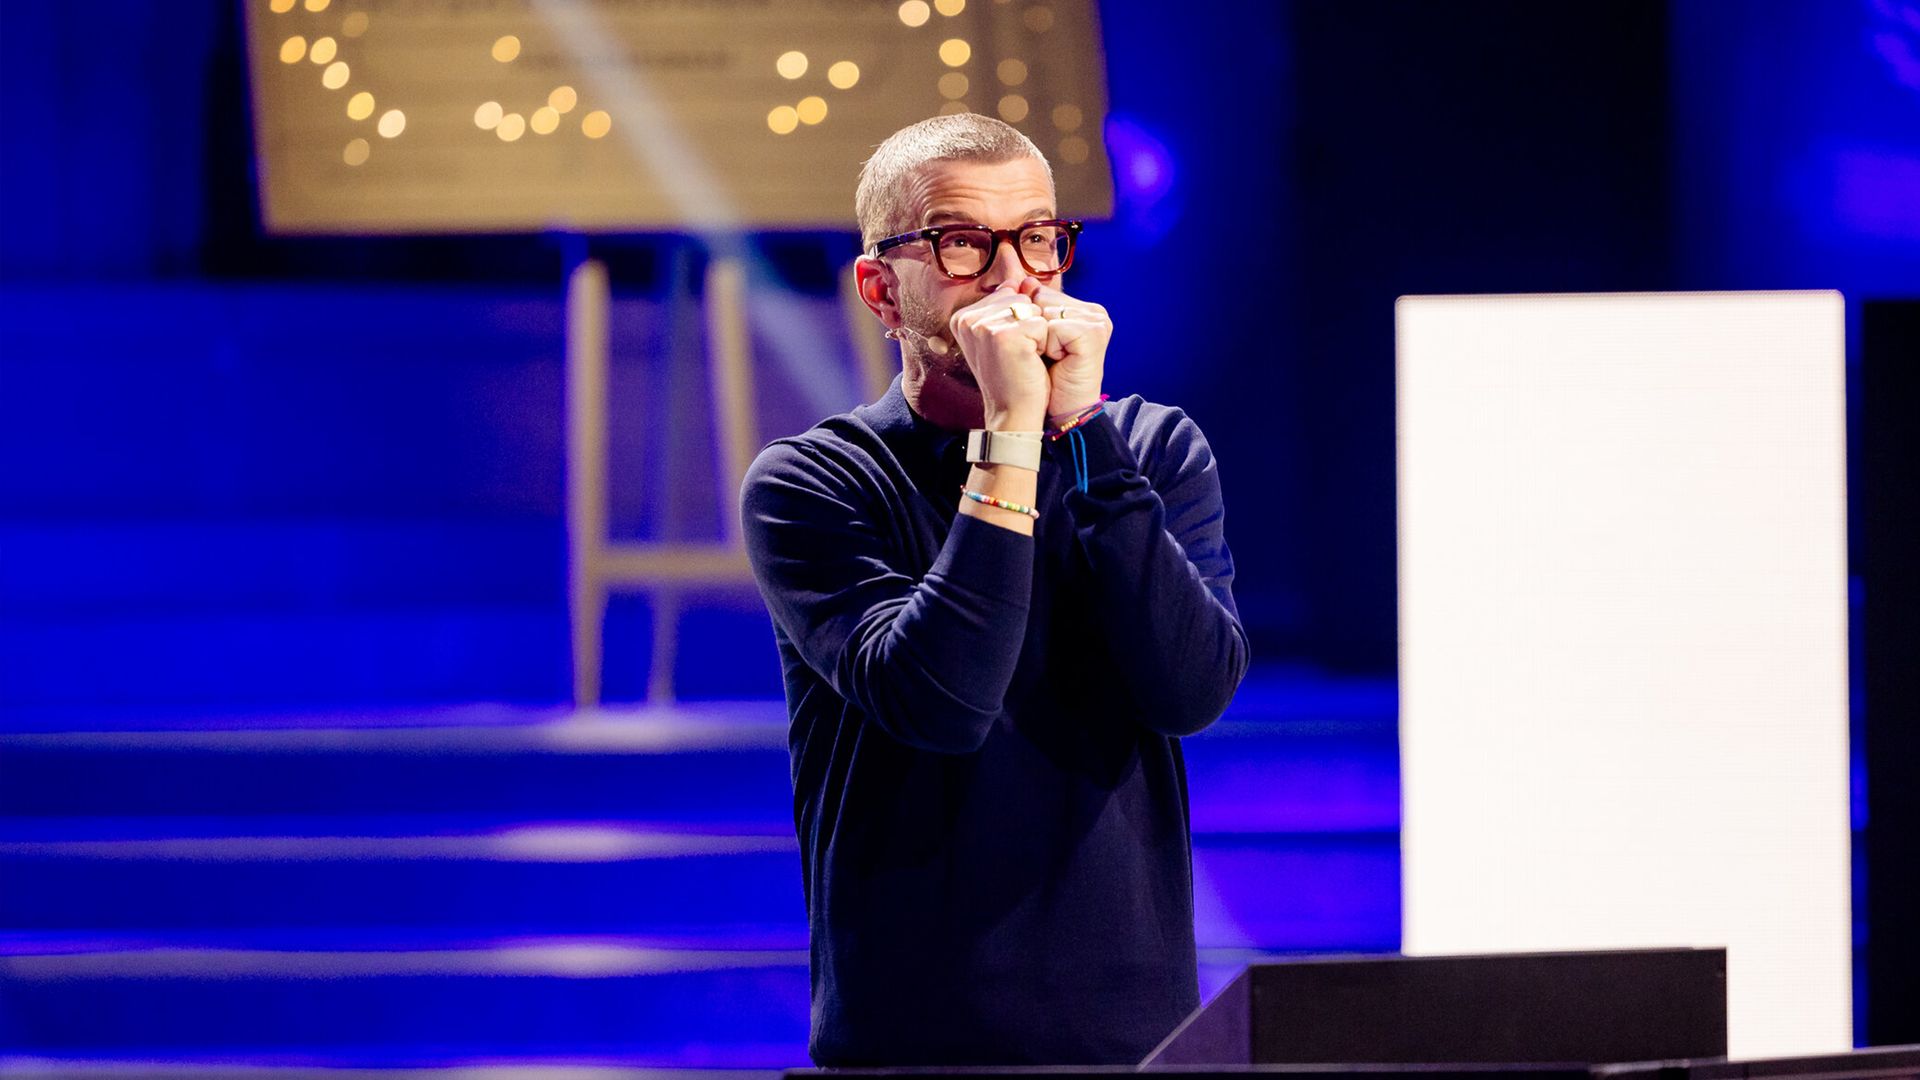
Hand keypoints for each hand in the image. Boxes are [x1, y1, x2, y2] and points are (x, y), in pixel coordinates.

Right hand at [948, 286, 1051, 428]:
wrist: (1013, 413)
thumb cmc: (1013, 377)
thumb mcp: (1004, 337)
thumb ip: (1007, 306)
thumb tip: (1024, 279)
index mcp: (962, 317)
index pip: (1007, 293)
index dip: (1019, 320)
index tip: (1010, 348)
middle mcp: (967, 318)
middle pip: (1019, 297)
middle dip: (1029, 324)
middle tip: (1018, 355)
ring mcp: (983, 325)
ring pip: (1030, 308)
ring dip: (1036, 333)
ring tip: (1023, 357)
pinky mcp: (1004, 335)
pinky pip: (1040, 322)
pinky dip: (1043, 342)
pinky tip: (1029, 361)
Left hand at [1018, 277, 1110, 420]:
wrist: (1059, 412)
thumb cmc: (1044, 378)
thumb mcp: (1032, 338)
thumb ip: (1027, 308)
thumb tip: (1017, 281)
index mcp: (1080, 308)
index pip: (1039, 293)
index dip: (1027, 321)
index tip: (1037, 346)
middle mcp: (1092, 311)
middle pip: (1040, 298)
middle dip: (1032, 329)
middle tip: (1044, 355)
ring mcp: (1096, 320)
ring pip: (1045, 312)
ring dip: (1038, 340)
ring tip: (1052, 359)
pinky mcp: (1094, 332)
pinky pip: (1053, 327)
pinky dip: (1048, 346)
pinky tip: (1059, 361)